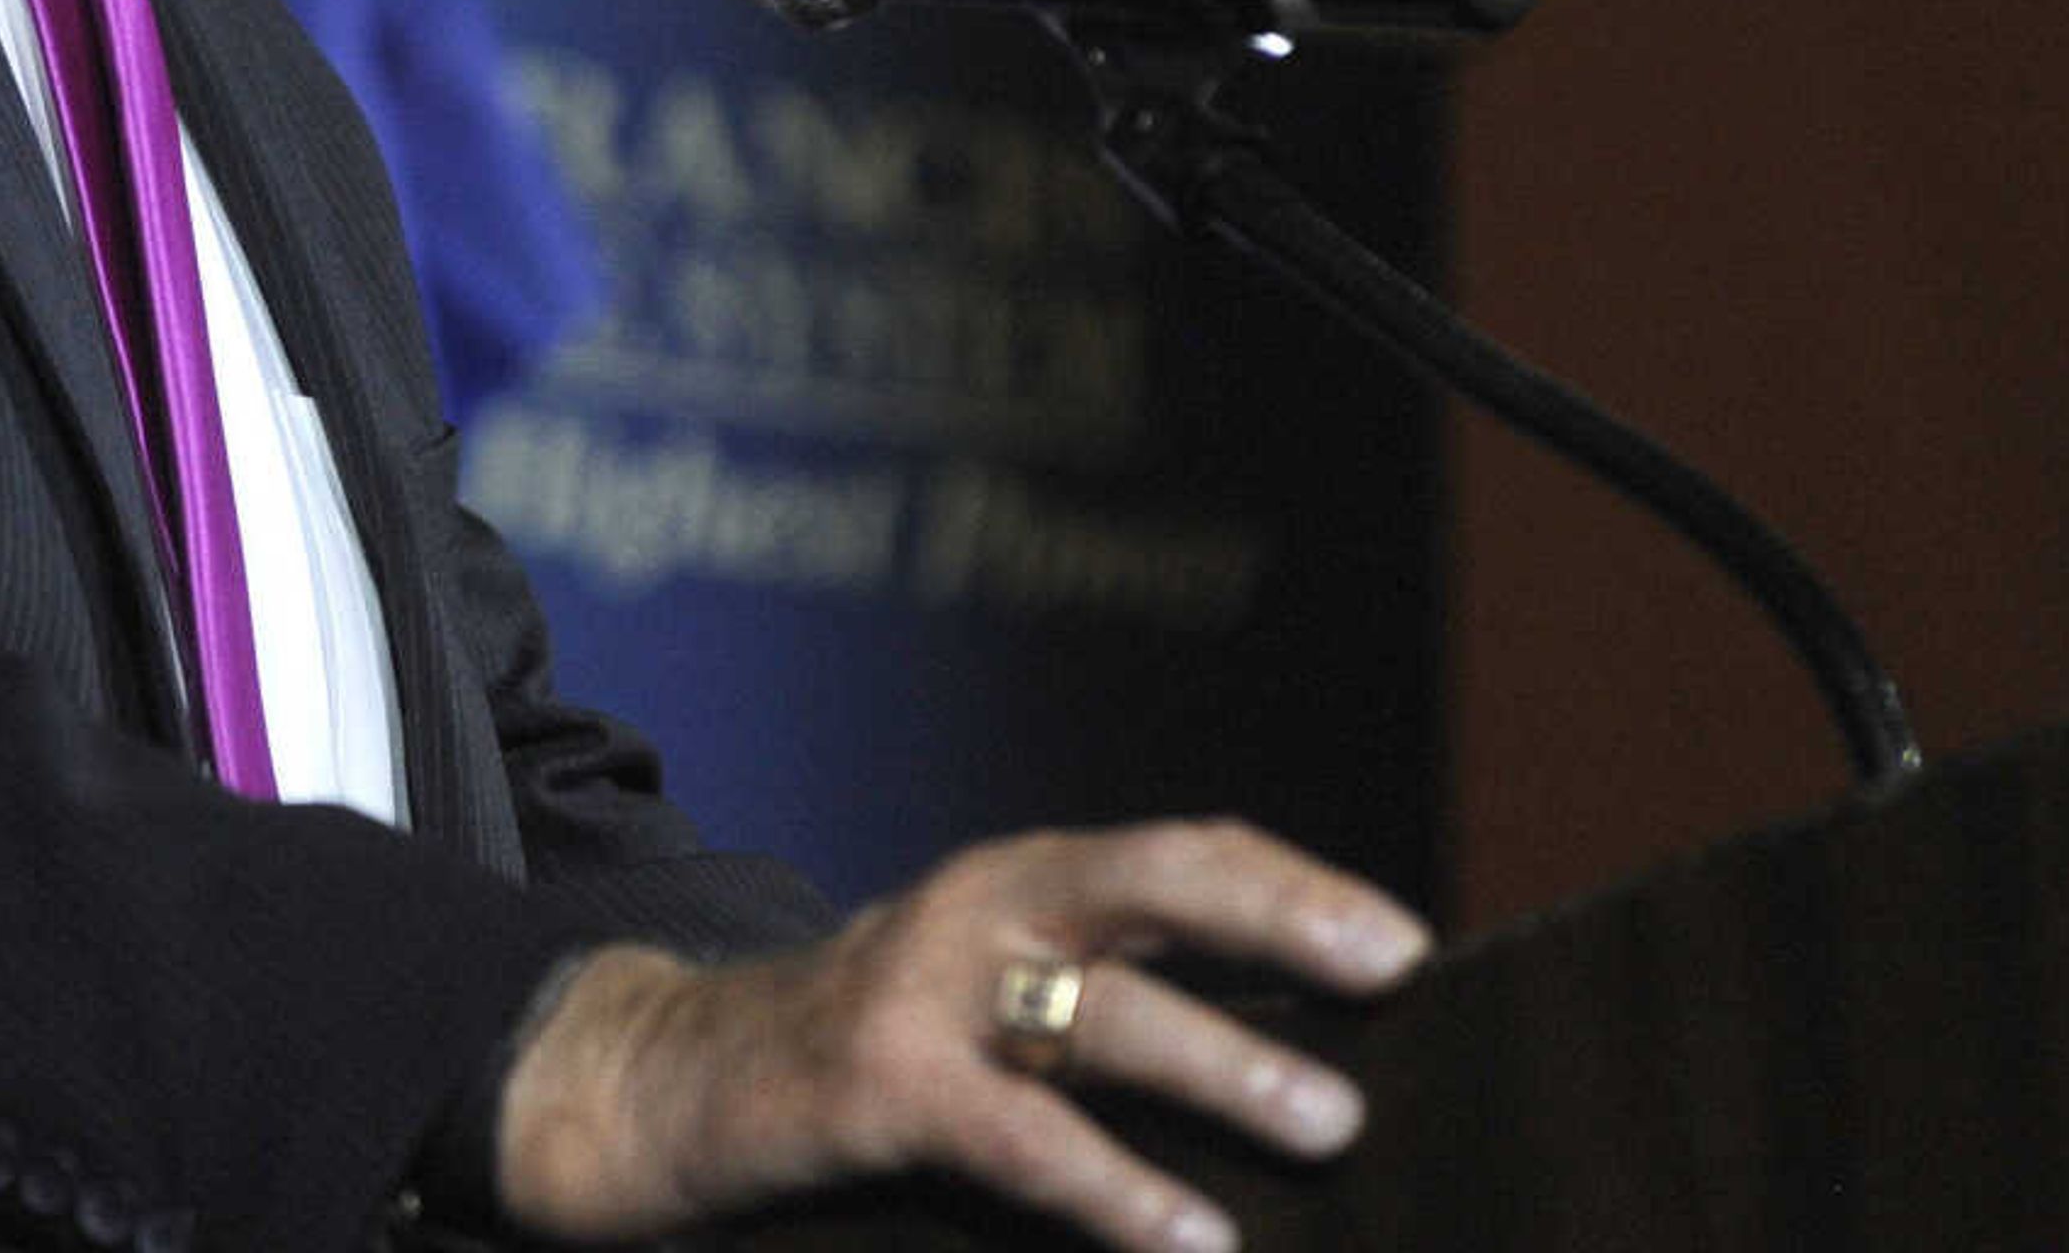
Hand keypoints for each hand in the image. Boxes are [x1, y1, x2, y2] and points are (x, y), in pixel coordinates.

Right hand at [493, 821, 1430, 1252]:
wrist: (663, 1080)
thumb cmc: (866, 1057)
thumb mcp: (984, 1001)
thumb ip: (1099, 1004)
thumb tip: (1293, 1066)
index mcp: (1017, 882)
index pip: (1178, 854)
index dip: (1293, 886)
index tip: (1406, 944)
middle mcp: (977, 907)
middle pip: (1149, 882)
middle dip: (1276, 917)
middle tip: (1387, 970)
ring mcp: (923, 987)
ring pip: (1098, 1007)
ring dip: (1223, 1062)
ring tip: (1327, 1125)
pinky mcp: (878, 1081)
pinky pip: (1020, 1131)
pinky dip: (1114, 1185)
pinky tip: (1189, 1237)